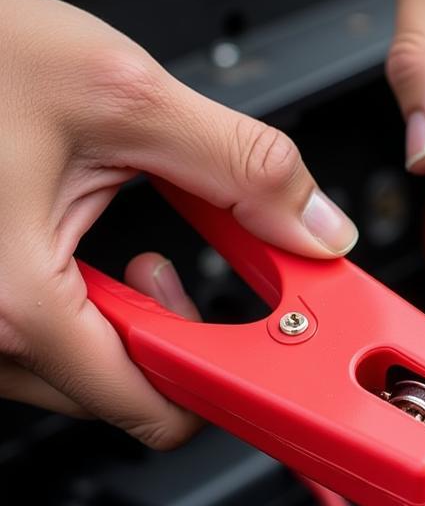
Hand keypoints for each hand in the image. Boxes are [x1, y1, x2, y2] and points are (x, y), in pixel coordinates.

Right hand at [0, 0, 356, 447]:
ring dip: (131, 324)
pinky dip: (86, 313)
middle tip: (182, 271)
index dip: (224, 384)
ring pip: (83, 373)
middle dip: (177, 339)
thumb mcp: (123, 95)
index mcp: (16, 301)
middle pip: (122, 395)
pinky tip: (87, 256)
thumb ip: (242, 166)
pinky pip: (44, 345)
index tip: (259, 354)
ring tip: (134, 252)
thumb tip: (315, 226)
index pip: (151, 410)